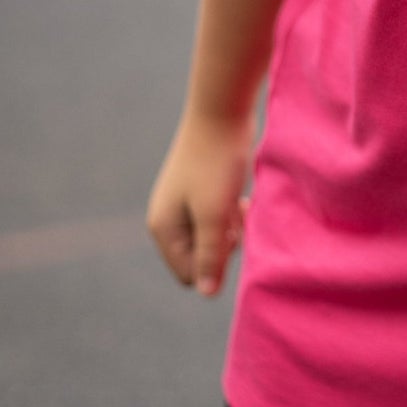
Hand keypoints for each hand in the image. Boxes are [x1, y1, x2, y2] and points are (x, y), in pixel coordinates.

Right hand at [145, 109, 253, 294]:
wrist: (221, 113)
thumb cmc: (216, 163)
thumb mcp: (214, 213)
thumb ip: (210, 255)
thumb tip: (207, 294)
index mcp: (163, 228)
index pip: (190, 275)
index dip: (215, 265)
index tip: (230, 234)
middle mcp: (168, 220)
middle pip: (201, 260)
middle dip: (223, 248)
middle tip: (236, 218)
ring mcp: (184, 206)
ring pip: (213, 241)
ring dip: (231, 231)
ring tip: (241, 207)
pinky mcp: (201, 193)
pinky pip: (218, 222)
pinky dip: (232, 216)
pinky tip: (243, 200)